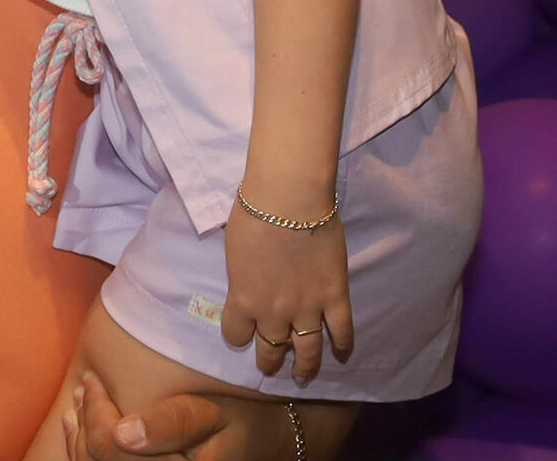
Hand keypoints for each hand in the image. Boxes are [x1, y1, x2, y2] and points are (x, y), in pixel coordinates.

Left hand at [67, 371, 280, 459]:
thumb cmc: (236, 422)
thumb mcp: (211, 414)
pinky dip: (84, 454)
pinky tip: (79, 431)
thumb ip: (171, 424)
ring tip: (78, 407)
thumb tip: (123, 434)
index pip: (110, 448)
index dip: (95, 411)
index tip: (93, 379)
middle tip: (84, 387)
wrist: (260, 445)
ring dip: (78, 441)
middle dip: (84, 422)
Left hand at [221, 189, 352, 385]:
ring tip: (303, 376)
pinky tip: (341, 355)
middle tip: (271, 368)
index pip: (236, 333)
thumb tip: (250, 280)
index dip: (238, 336)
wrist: (288, 201)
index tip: (242, 335)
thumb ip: (243, 275)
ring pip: (308, 350)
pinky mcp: (335, 297)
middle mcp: (274, 312)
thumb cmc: (252, 215)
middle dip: (269, 361)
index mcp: (244, 298)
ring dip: (305, 367)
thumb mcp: (233, 250)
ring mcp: (307, 307)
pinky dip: (343, 346)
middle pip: (271, 348)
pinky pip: (342, 331)